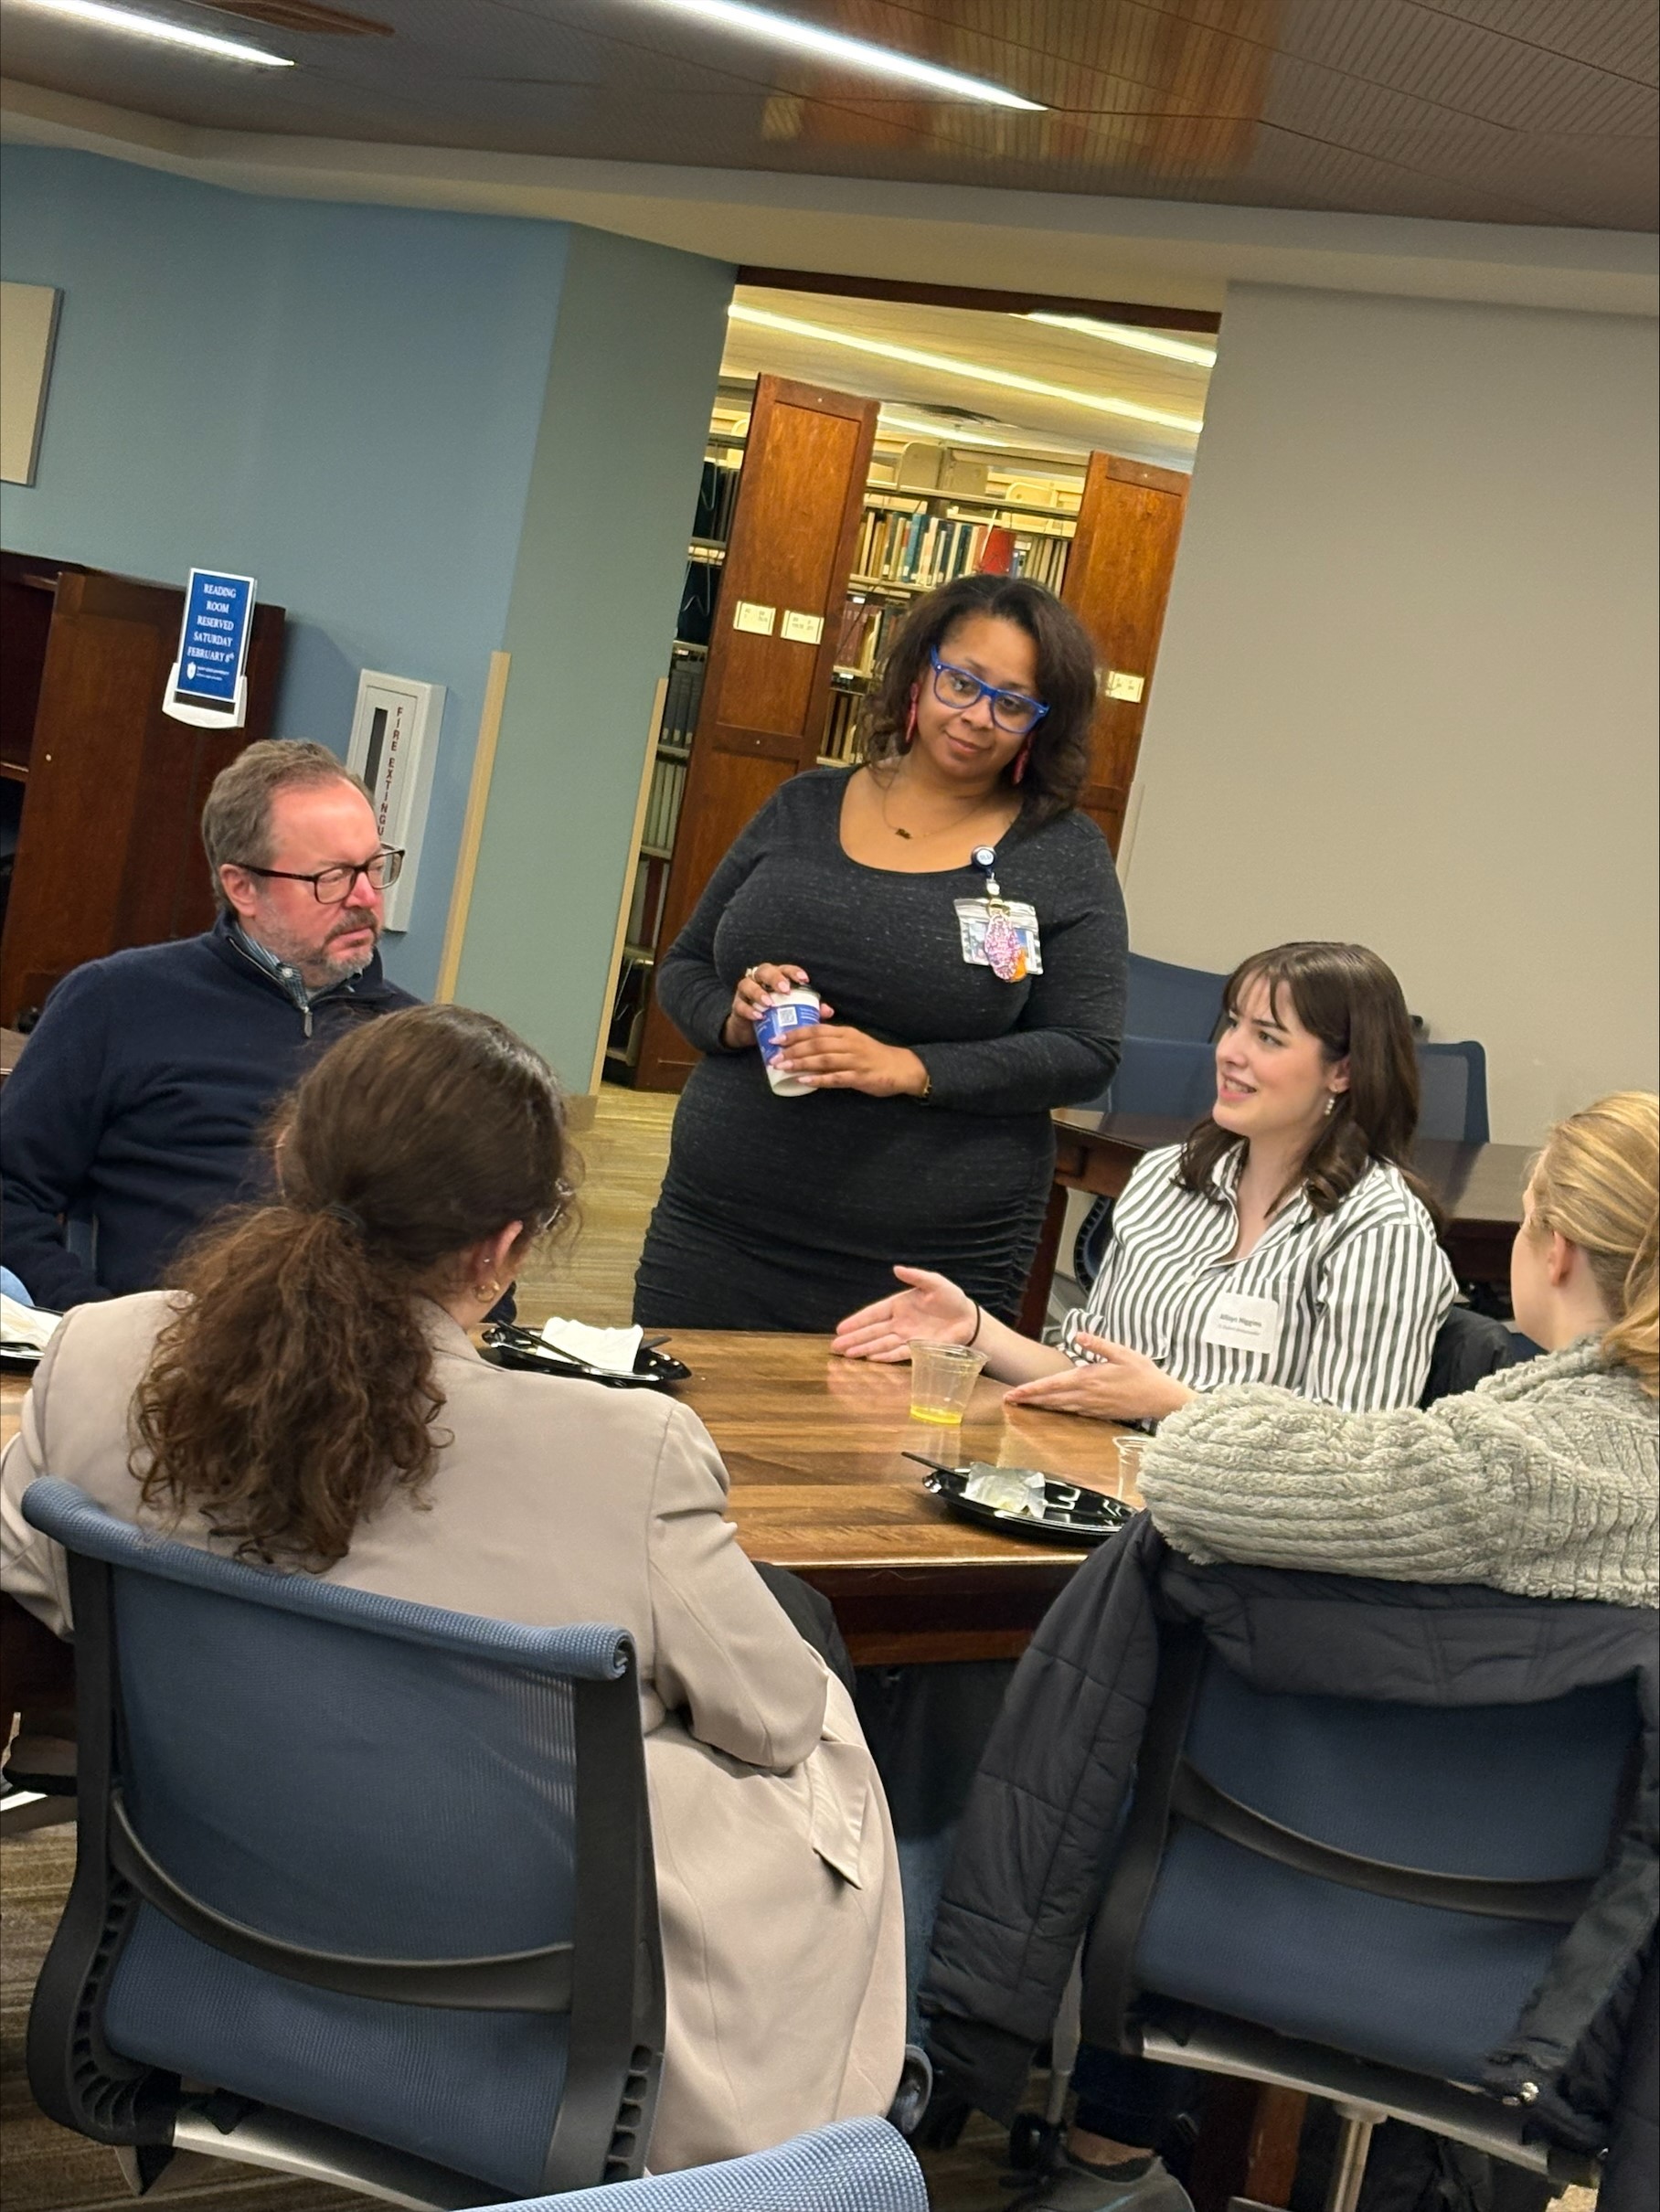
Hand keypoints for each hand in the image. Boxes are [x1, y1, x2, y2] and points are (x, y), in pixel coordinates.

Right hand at [721, 963, 832, 1051]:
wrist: (751, 1032)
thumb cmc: (775, 1016)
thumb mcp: (794, 1013)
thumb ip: (810, 1010)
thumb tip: (829, 1010)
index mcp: (775, 978)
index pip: (785, 969)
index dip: (794, 972)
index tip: (804, 979)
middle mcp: (759, 980)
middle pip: (764, 970)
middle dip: (775, 978)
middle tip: (785, 989)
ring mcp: (745, 992)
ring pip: (747, 984)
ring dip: (759, 992)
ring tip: (770, 1004)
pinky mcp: (736, 1006)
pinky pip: (740, 1005)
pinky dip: (749, 1010)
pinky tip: (758, 1016)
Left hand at [774, 1022, 926, 1098]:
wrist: (901, 1068)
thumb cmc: (873, 1055)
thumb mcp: (854, 1040)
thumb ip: (833, 1039)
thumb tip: (807, 1040)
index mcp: (845, 1033)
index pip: (815, 1030)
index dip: (794, 1034)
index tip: (776, 1039)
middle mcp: (849, 1044)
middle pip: (816, 1044)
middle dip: (792, 1050)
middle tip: (774, 1057)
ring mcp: (855, 1061)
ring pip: (823, 1060)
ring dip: (801, 1063)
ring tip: (783, 1067)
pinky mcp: (860, 1077)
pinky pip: (835, 1078)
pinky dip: (818, 1079)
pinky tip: (803, 1081)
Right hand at [831, 1266, 976, 1362]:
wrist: (968, 1318)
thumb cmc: (950, 1298)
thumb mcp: (935, 1282)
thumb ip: (916, 1276)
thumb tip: (896, 1268)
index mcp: (900, 1305)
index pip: (874, 1314)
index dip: (857, 1321)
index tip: (840, 1328)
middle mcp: (900, 1322)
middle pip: (872, 1332)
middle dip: (854, 1339)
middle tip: (835, 1347)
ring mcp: (908, 1337)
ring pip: (881, 1344)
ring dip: (865, 1349)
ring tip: (847, 1355)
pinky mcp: (919, 1349)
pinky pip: (899, 1353)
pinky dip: (886, 1356)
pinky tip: (871, 1358)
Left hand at [1002, 1332, 1193, 1421]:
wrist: (1162, 1399)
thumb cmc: (1144, 1374)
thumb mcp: (1123, 1353)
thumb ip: (1098, 1344)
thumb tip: (1077, 1334)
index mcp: (1089, 1378)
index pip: (1052, 1385)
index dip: (1031, 1390)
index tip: (1013, 1394)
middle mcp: (1086, 1396)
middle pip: (1051, 1399)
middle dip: (1029, 1400)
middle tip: (1009, 1401)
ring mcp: (1092, 1407)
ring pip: (1060, 1408)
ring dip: (1040, 1406)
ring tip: (1024, 1405)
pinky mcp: (1099, 1413)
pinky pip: (1072, 1412)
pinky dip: (1058, 1410)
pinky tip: (1051, 1409)